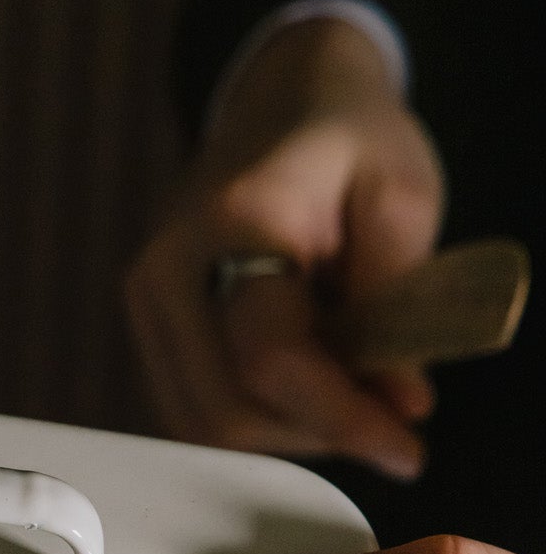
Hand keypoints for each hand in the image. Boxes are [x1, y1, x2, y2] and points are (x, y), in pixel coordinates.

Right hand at [125, 16, 444, 478]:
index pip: (270, 358)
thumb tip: (399, 405)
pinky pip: (193, 406)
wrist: (280, 105)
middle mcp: (168, 265)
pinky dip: (258, 419)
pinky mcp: (147, 324)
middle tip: (385, 425)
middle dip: (314, 434)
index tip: (408, 448)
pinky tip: (308, 390)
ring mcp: (145, 298)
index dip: (342, 416)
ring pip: (202, 421)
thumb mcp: (402, 198)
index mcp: (236, 219)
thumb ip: (399, 302)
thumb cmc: (350, 143)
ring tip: (349, 399)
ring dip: (287, 433)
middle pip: (226, 407)